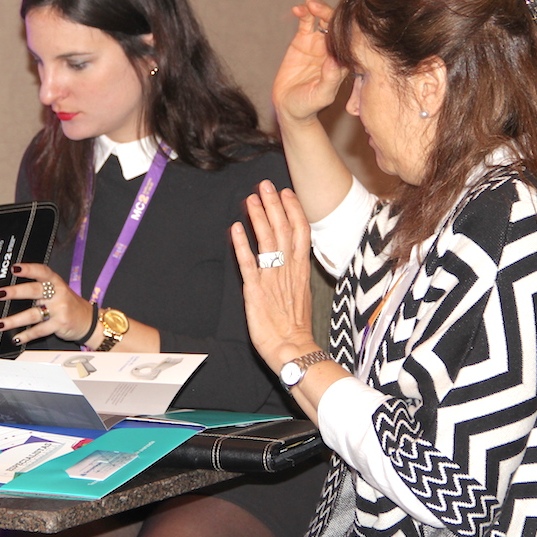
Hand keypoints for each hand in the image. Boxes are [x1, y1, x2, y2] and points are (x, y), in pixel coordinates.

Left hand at [0, 263, 94, 344]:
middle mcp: (58, 294)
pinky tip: (16, 337)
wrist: (89, 321)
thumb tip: (13, 289)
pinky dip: (26, 335)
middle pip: (35, 291)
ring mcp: (59, 309)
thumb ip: (40, 287)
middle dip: (15, 292)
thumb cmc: (69, 305)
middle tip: (0, 294)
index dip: (28, 269)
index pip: (42, 271)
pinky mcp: (59, 324)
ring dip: (14, 320)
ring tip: (0, 324)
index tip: (14, 268)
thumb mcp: (58, 290)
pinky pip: (39, 330)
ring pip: (33, 314)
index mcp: (56, 282)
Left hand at [230, 180, 320, 368]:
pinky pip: (249, 264)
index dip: (293, 211)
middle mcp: (288, 271)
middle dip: (274, 205)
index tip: (286, 193)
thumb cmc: (295, 329)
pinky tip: (235, 228)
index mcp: (300, 271)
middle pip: (284, 230)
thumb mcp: (299, 296)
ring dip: (259, 218)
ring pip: (267, 241)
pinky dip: (242, 245)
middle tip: (265, 185)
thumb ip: (293, 276)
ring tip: (251, 198)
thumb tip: (289, 261)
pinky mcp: (256, 291)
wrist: (294, 351)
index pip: (300, 233)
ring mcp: (272, 279)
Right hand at [273, 0, 345, 125]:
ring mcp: (318, 43)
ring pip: (321, 19)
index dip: (343, 27)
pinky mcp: (302, 41)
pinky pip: (305, 23)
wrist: (290, 107)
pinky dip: (303, 13)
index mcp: (344, 61)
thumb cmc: (309, 105)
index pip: (348, 39)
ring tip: (308, 5)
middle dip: (328, 13)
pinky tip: (298, 9)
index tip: (336, 21)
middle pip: (336, 24)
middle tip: (317, 7)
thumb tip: (335, 59)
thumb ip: (329, 79)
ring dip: (317, 9)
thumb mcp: (321, 95)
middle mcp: (333, 49)